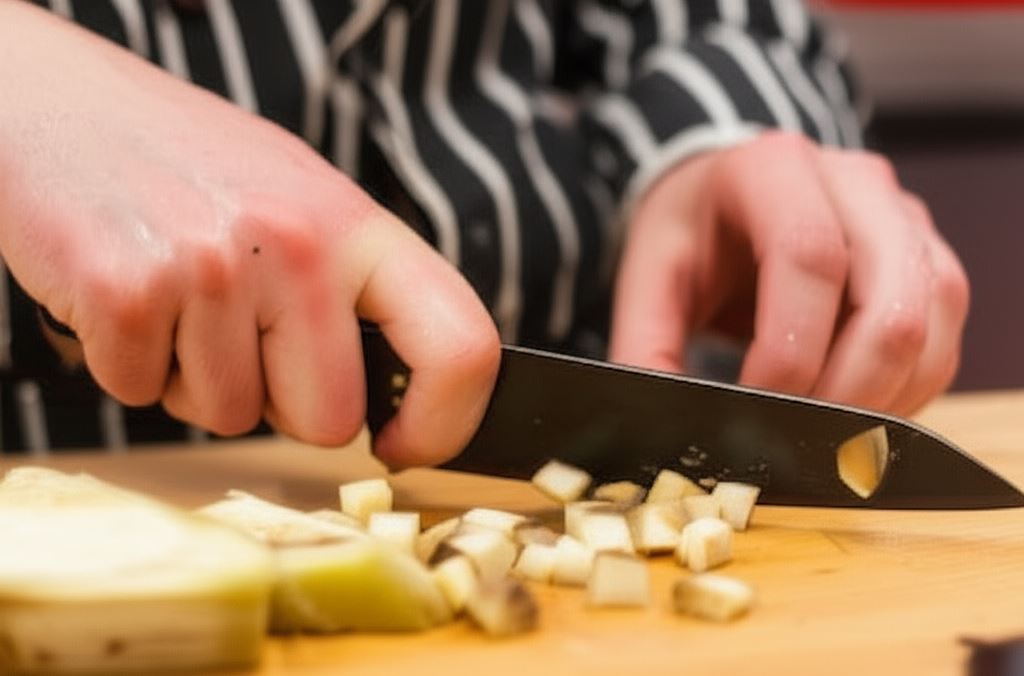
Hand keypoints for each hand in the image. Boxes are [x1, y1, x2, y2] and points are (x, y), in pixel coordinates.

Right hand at [0, 4, 498, 465]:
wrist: (57, 102)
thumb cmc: (189, 163)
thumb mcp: (303, 201)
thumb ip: (355, 292)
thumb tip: (400, 392)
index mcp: (358, 226)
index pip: (461, 346)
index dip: (446, 424)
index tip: (407, 444)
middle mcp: (298, 245)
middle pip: (328, 420)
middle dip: (282, 404)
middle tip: (241, 336)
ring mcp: (213, 269)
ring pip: (229, 418)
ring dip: (198, 377)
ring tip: (178, 294)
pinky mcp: (127, 291)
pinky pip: (146, 395)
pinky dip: (132, 364)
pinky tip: (132, 294)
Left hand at [609, 132, 968, 414]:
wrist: (725, 198)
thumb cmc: (689, 236)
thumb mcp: (647, 281)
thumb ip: (646, 349)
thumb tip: (663, 433)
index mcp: (773, 169)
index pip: (809, 258)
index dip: (788, 351)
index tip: (754, 404)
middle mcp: (855, 183)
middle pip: (892, 303)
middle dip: (848, 392)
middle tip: (797, 439)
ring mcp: (904, 217)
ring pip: (935, 322)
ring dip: (886, 396)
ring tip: (824, 430)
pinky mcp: (928, 258)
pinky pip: (946, 338)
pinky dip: (908, 390)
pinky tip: (855, 412)